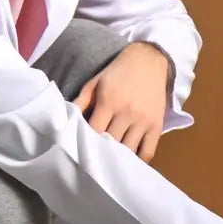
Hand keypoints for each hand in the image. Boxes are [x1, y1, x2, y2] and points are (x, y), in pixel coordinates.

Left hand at [74, 42, 170, 160]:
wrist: (149, 61)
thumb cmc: (118, 73)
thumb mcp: (94, 83)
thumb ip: (80, 102)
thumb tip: (65, 123)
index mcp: (108, 102)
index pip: (94, 132)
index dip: (86, 143)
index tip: (81, 150)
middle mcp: (127, 113)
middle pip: (110, 143)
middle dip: (101, 152)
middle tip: (94, 159)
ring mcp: (143, 121)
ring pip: (128, 150)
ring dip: (118, 158)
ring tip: (109, 162)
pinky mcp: (157, 125)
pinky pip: (148, 151)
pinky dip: (138, 161)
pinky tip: (129, 162)